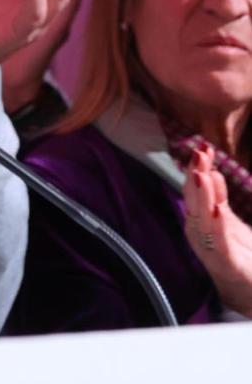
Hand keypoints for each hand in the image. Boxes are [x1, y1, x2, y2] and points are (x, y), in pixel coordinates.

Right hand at [183, 146, 251, 315]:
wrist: (249, 294)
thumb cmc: (240, 260)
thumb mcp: (230, 224)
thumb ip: (218, 200)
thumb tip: (209, 171)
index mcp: (203, 223)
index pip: (198, 192)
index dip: (199, 170)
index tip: (202, 148)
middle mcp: (202, 235)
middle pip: (196, 203)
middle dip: (196, 179)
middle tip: (198, 154)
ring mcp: (212, 251)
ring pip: (203, 221)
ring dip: (202, 198)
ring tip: (201, 176)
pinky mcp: (227, 267)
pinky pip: (219, 245)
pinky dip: (216, 227)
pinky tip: (216, 211)